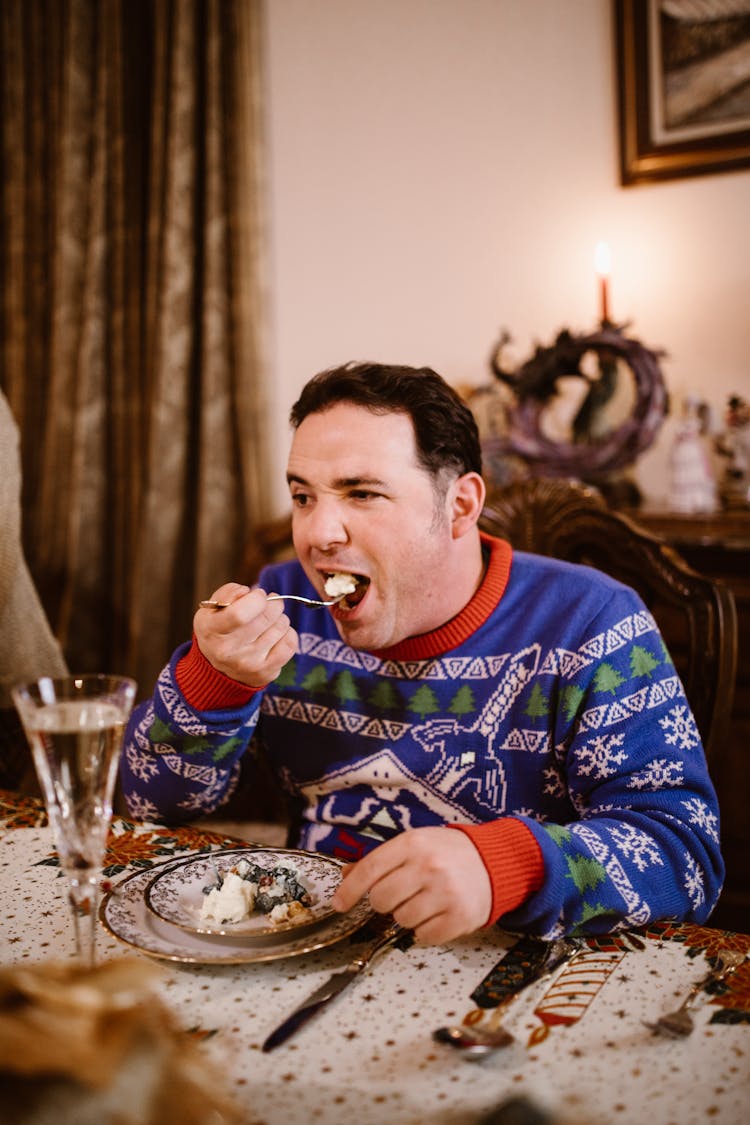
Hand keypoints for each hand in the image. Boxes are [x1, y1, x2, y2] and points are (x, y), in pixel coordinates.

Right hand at [194, 582, 298, 687]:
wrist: (218, 667)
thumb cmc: (219, 628)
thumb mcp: (213, 607)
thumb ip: (229, 593)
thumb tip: (248, 592)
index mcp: (211, 629)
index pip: (240, 614)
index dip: (257, 598)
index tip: (258, 595)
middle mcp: (228, 651)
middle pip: (266, 617)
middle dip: (273, 603)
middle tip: (268, 604)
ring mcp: (248, 664)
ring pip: (281, 626)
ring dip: (279, 617)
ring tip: (268, 620)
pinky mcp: (265, 672)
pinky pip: (290, 643)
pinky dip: (288, 632)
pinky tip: (276, 633)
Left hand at [330, 826, 491, 944]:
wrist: (495, 862)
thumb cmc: (448, 853)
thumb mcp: (415, 844)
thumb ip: (381, 859)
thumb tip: (346, 875)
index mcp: (413, 843)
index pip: (370, 869)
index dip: (350, 890)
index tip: (339, 904)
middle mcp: (428, 867)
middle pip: (381, 899)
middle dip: (385, 901)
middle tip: (401, 893)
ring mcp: (445, 893)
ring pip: (401, 920)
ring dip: (406, 915)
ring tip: (424, 901)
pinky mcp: (460, 917)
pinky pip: (423, 937)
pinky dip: (425, 930)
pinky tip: (436, 913)